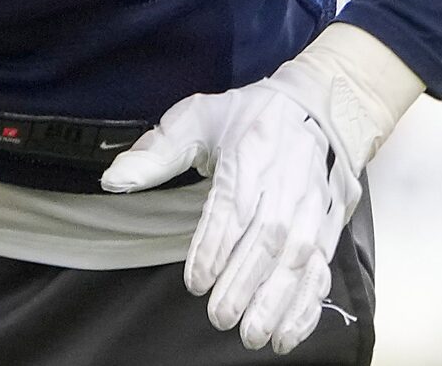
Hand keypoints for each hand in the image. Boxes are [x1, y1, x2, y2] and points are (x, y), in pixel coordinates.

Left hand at [101, 24, 421, 353]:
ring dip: (278, 302)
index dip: (214, 248)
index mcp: (247, 156)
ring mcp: (311, 208)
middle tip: (220, 318)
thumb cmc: (246, 117)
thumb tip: (113, 179)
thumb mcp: (197, 118)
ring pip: (298, 260)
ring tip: (254, 335)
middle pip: (266, 240)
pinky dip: (308, 306)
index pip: (231, 208)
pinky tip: (287, 334)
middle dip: (244, 283)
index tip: (196, 282)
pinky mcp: (328, 228)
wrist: (314, 107)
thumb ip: (156, 152)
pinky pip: (322, 271)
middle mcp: (283, 185)